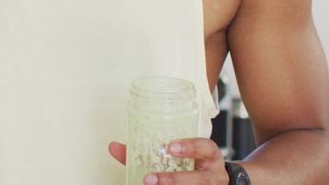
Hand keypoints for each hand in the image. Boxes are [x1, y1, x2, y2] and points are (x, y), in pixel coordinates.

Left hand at [109, 139, 229, 184]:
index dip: (190, 147)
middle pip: (200, 180)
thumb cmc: (192, 165)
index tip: (170, 147)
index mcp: (209, 157)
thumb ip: (147, 151)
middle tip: (150, 179)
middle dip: (174, 180)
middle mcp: (214, 175)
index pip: (206, 148)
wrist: (212, 183)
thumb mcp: (178, 156)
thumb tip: (114, 147)